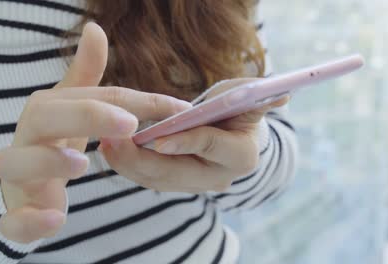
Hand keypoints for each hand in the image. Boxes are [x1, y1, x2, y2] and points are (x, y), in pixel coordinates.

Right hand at [0, 23, 189, 242]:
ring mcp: (18, 175)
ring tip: (83, 163)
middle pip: (45, 118)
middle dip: (86, 117)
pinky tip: (56, 218)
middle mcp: (28, 137)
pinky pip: (14, 217)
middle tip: (129, 123)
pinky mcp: (16, 211)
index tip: (178, 109)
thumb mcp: (72, 106)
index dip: (136, 101)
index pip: (94, 98)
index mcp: (48, 110)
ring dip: (49, 161)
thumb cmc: (52, 142)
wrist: (20, 186)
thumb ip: (87, 74)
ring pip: (17, 162)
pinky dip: (31, 219)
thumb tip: (96, 29)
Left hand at [99, 78, 288, 192]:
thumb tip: (282, 95)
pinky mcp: (178, 184)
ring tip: (105, 144)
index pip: (212, 147)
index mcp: (242, 155)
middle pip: (178, 172)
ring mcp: (197, 184)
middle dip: (143, 158)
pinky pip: (151, 180)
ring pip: (159, 180)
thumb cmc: (239, 108)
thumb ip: (259, 95)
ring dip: (129, 164)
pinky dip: (130, 167)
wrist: (231, 131)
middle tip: (114, 139)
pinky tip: (110, 150)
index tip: (157, 138)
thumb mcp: (247, 97)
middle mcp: (220, 177)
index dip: (186, 142)